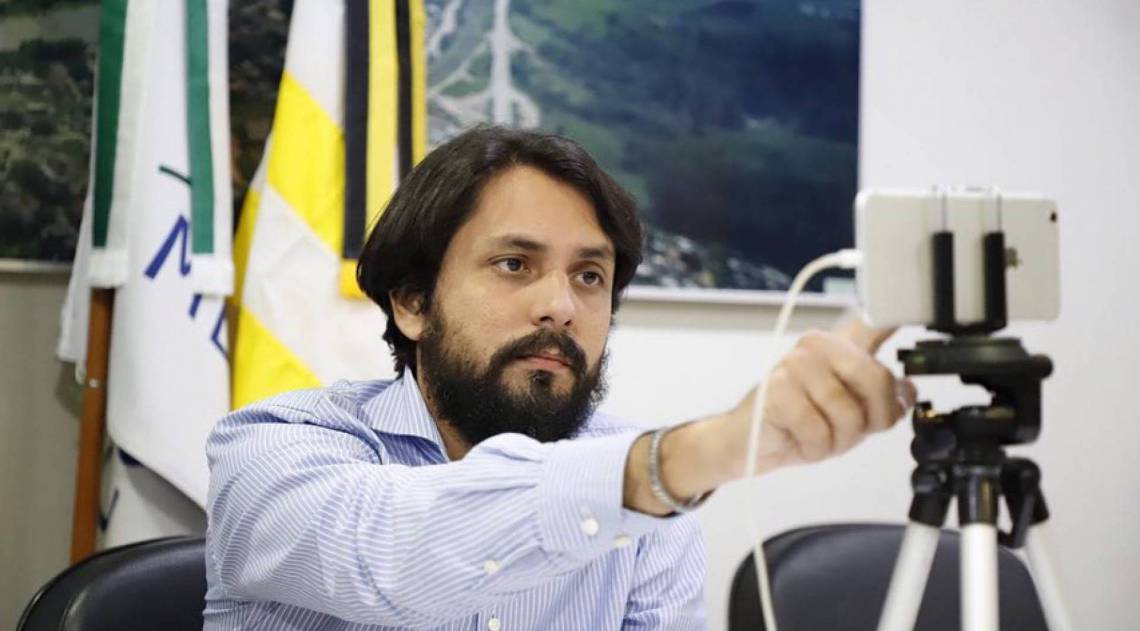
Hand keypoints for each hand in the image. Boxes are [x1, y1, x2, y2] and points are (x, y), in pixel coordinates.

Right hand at [730, 320, 916, 474]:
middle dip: (875, 418)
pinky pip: (819, 429)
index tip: (912, 309)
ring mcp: (794, 364)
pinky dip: (817, 447)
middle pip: (876, 379)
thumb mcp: (851, 413)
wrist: (750, 443)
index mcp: (838, 345)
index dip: (898, 315)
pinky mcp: (776, 389)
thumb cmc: (799, 424)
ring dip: (840, 440)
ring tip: (821, 437)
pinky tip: (802, 441)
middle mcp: (816, 345)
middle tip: (856, 431)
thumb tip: (908, 392)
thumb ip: (880, 399)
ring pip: (848, 412)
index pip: (874, 323)